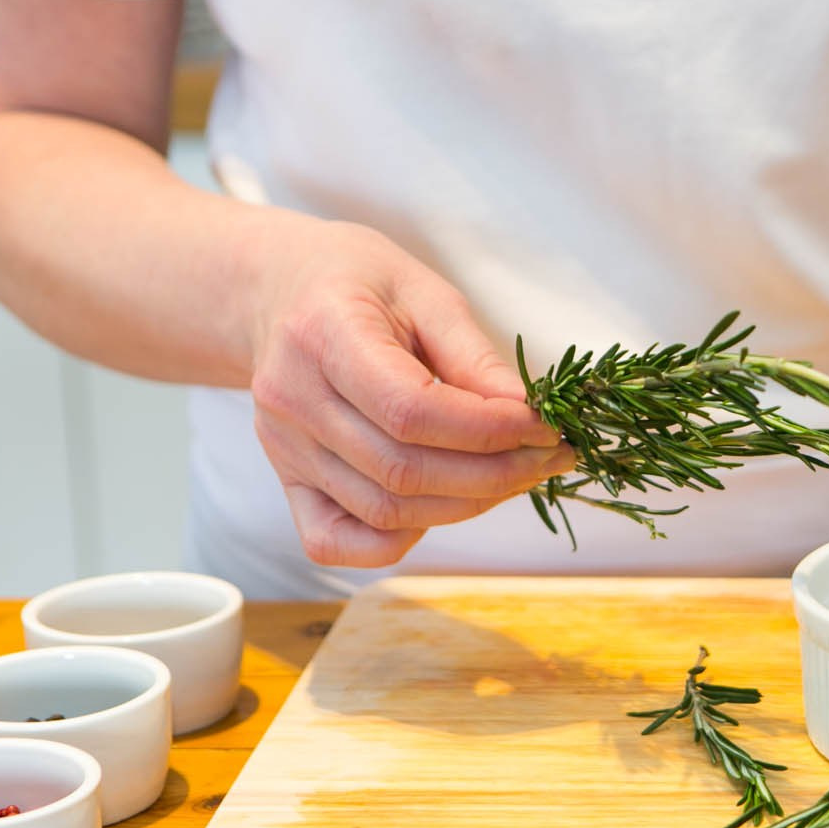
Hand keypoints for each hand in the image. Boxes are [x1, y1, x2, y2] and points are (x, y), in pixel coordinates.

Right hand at [246, 221, 574, 566]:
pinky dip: (396, 541)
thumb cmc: (360, 286)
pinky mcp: (285, 479)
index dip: (489, 430)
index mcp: (323, 336)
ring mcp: (283, 447)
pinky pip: (335, 542)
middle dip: (494, 474)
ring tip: (516, 475)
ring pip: (383, 511)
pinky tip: (442, 505)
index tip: (543, 426)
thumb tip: (528, 414)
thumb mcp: (426, 293)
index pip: (411, 411)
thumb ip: (475, 356)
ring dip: (465, 505)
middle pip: (402, 471)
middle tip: (547, 457)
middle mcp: (292, 400)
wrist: (281, 293)